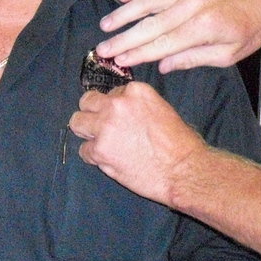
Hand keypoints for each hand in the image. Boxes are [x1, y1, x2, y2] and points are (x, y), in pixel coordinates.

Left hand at [68, 81, 204, 204]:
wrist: (183, 170)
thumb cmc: (179, 143)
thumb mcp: (161, 109)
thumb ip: (137, 106)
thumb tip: (121, 111)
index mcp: (136, 91)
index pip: (111, 93)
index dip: (114, 107)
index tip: (121, 119)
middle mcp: (117, 104)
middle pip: (87, 101)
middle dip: (93, 114)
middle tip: (102, 128)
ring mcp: (105, 127)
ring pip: (77, 122)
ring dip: (86, 132)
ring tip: (101, 142)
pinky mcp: (99, 150)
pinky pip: (84, 150)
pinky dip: (93, 156)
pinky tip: (109, 160)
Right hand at [95, 0, 260, 71]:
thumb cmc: (249, 29)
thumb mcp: (227, 55)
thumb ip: (193, 59)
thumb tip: (163, 65)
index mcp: (202, 28)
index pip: (161, 45)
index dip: (137, 54)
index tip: (118, 61)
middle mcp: (192, 6)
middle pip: (149, 25)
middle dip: (123, 38)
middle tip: (103, 49)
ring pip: (148, 0)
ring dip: (124, 12)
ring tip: (107, 25)